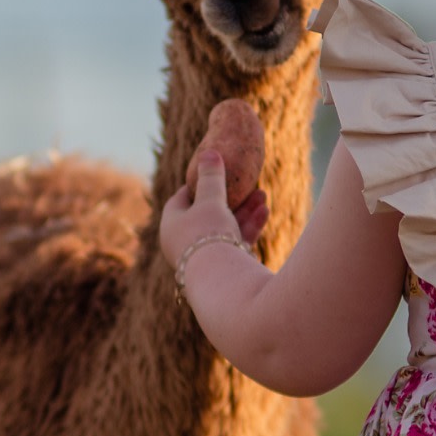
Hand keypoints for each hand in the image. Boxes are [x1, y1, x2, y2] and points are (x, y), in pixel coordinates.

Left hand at [158, 99, 270, 269]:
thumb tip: (208, 153)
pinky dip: (249, 227)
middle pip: (208, 213)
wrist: (222, 282)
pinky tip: (265, 212)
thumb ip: (211, 177)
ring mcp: (204, 255)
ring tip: (263, 194)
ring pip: (225, 227)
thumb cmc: (208, 235)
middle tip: (246, 183)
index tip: (213, 173)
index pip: (181, 199)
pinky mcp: (223, 267)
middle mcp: (184, 242)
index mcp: (171, 225)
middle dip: (231, 197)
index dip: (197, 184)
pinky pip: (236, 242)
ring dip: (244, 211)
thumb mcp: (210, 200)